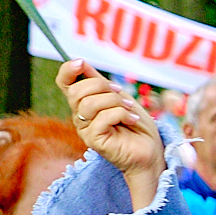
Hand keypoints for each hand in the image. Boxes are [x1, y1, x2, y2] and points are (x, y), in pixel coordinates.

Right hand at [59, 60, 163, 209]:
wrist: (151, 151)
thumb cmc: (137, 125)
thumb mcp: (120, 97)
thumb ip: (101, 83)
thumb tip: (82, 63)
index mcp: (84, 103)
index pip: (65, 84)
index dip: (67, 70)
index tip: (81, 63)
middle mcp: (80, 115)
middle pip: (77, 91)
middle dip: (102, 86)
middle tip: (121, 95)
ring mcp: (85, 129)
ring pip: (89, 104)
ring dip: (115, 102)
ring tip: (129, 110)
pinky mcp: (94, 141)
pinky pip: (103, 118)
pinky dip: (122, 114)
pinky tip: (132, 120)